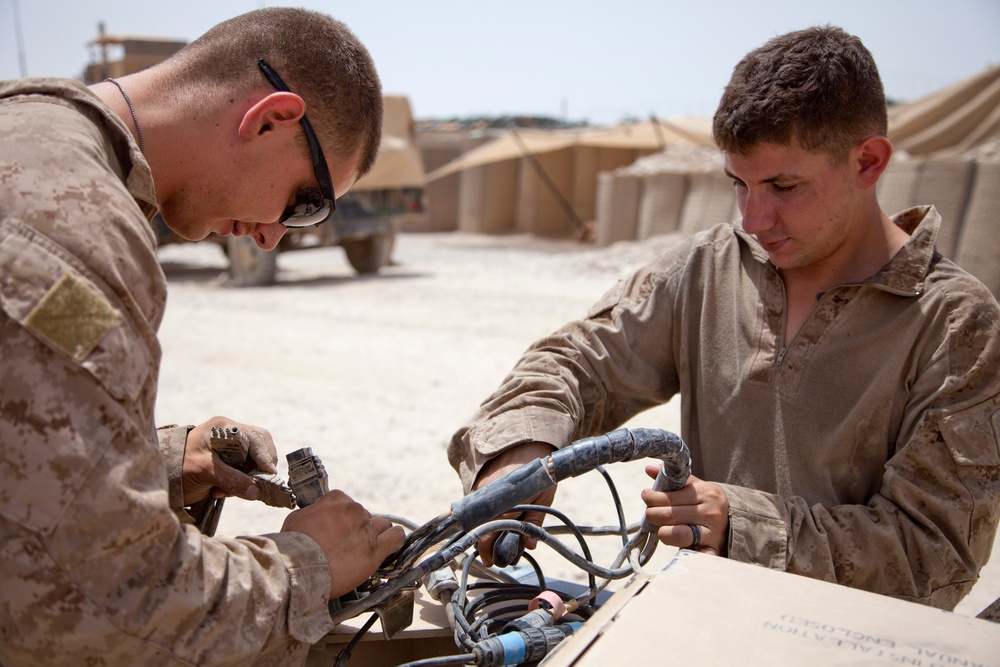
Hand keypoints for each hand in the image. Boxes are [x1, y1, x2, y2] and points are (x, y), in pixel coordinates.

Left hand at [181, 416, 278, 505]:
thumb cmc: (178, 467)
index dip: (264, 456)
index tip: (269, 474)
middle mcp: (230, 432)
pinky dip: (240, 482)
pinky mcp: (230, 459)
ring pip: (255, 460)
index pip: (255, 437)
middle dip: (259, 467)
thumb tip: (257, 491)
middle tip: (254, 484)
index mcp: (223, 427)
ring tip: (227, 491)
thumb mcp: (204, 472)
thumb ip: (231, 479)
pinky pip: (246, 469)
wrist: (159, 478)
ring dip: (248, 478)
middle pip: (260, 446)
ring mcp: (231, 445)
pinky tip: (222, 491)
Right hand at [281, 490, 405, 597]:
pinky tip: (390, 547)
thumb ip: (314, 512)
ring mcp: (366, 529)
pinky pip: (396, 538)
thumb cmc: (293, 548)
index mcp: (337, 499)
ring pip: (383, 526)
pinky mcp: (374, 550)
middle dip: (359, 530)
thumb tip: (318, 514)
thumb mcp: (297, 519)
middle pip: (366, 516)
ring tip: (366, 549)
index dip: (344, 520)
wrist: (297, 571)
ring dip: (377, 536)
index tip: (339, 532)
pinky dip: (395, 541)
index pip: (349, 505)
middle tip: (348, 546)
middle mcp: (354, 510)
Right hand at [472, 441, 556, 566]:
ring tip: (495, 538)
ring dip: (483, 529)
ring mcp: (480, 490)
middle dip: (484, 543)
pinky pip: (477, 506)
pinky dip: (483, 516)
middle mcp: (487, 498)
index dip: (486, 550)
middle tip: (493, 554)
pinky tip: (493, 520)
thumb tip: (528, 547)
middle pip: (478, 528)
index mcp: (504, 504)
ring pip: (477, 518)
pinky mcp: (479, 485)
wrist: (527, 444)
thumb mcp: (543, 500)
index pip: (487, 534)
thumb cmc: (539, 474)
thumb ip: (534, 523)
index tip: (490, 561)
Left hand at [641, 467, 729, 555]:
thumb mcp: (696, 486)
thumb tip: (649, 469)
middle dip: (652, 515)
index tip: (646, 496)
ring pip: (674, 534)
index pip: (668, 496)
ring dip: (662, 532)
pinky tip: (679, 547)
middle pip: (668, 515)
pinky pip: (693, 555)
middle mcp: (710, 512)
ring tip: (663, 528)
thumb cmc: (708, 502)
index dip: (651, 497)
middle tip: (651, 514)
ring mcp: (712, 533)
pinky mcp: (713, 551)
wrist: (737, 521)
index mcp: (706, 492)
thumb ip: (674, 479)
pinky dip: (684, 554)